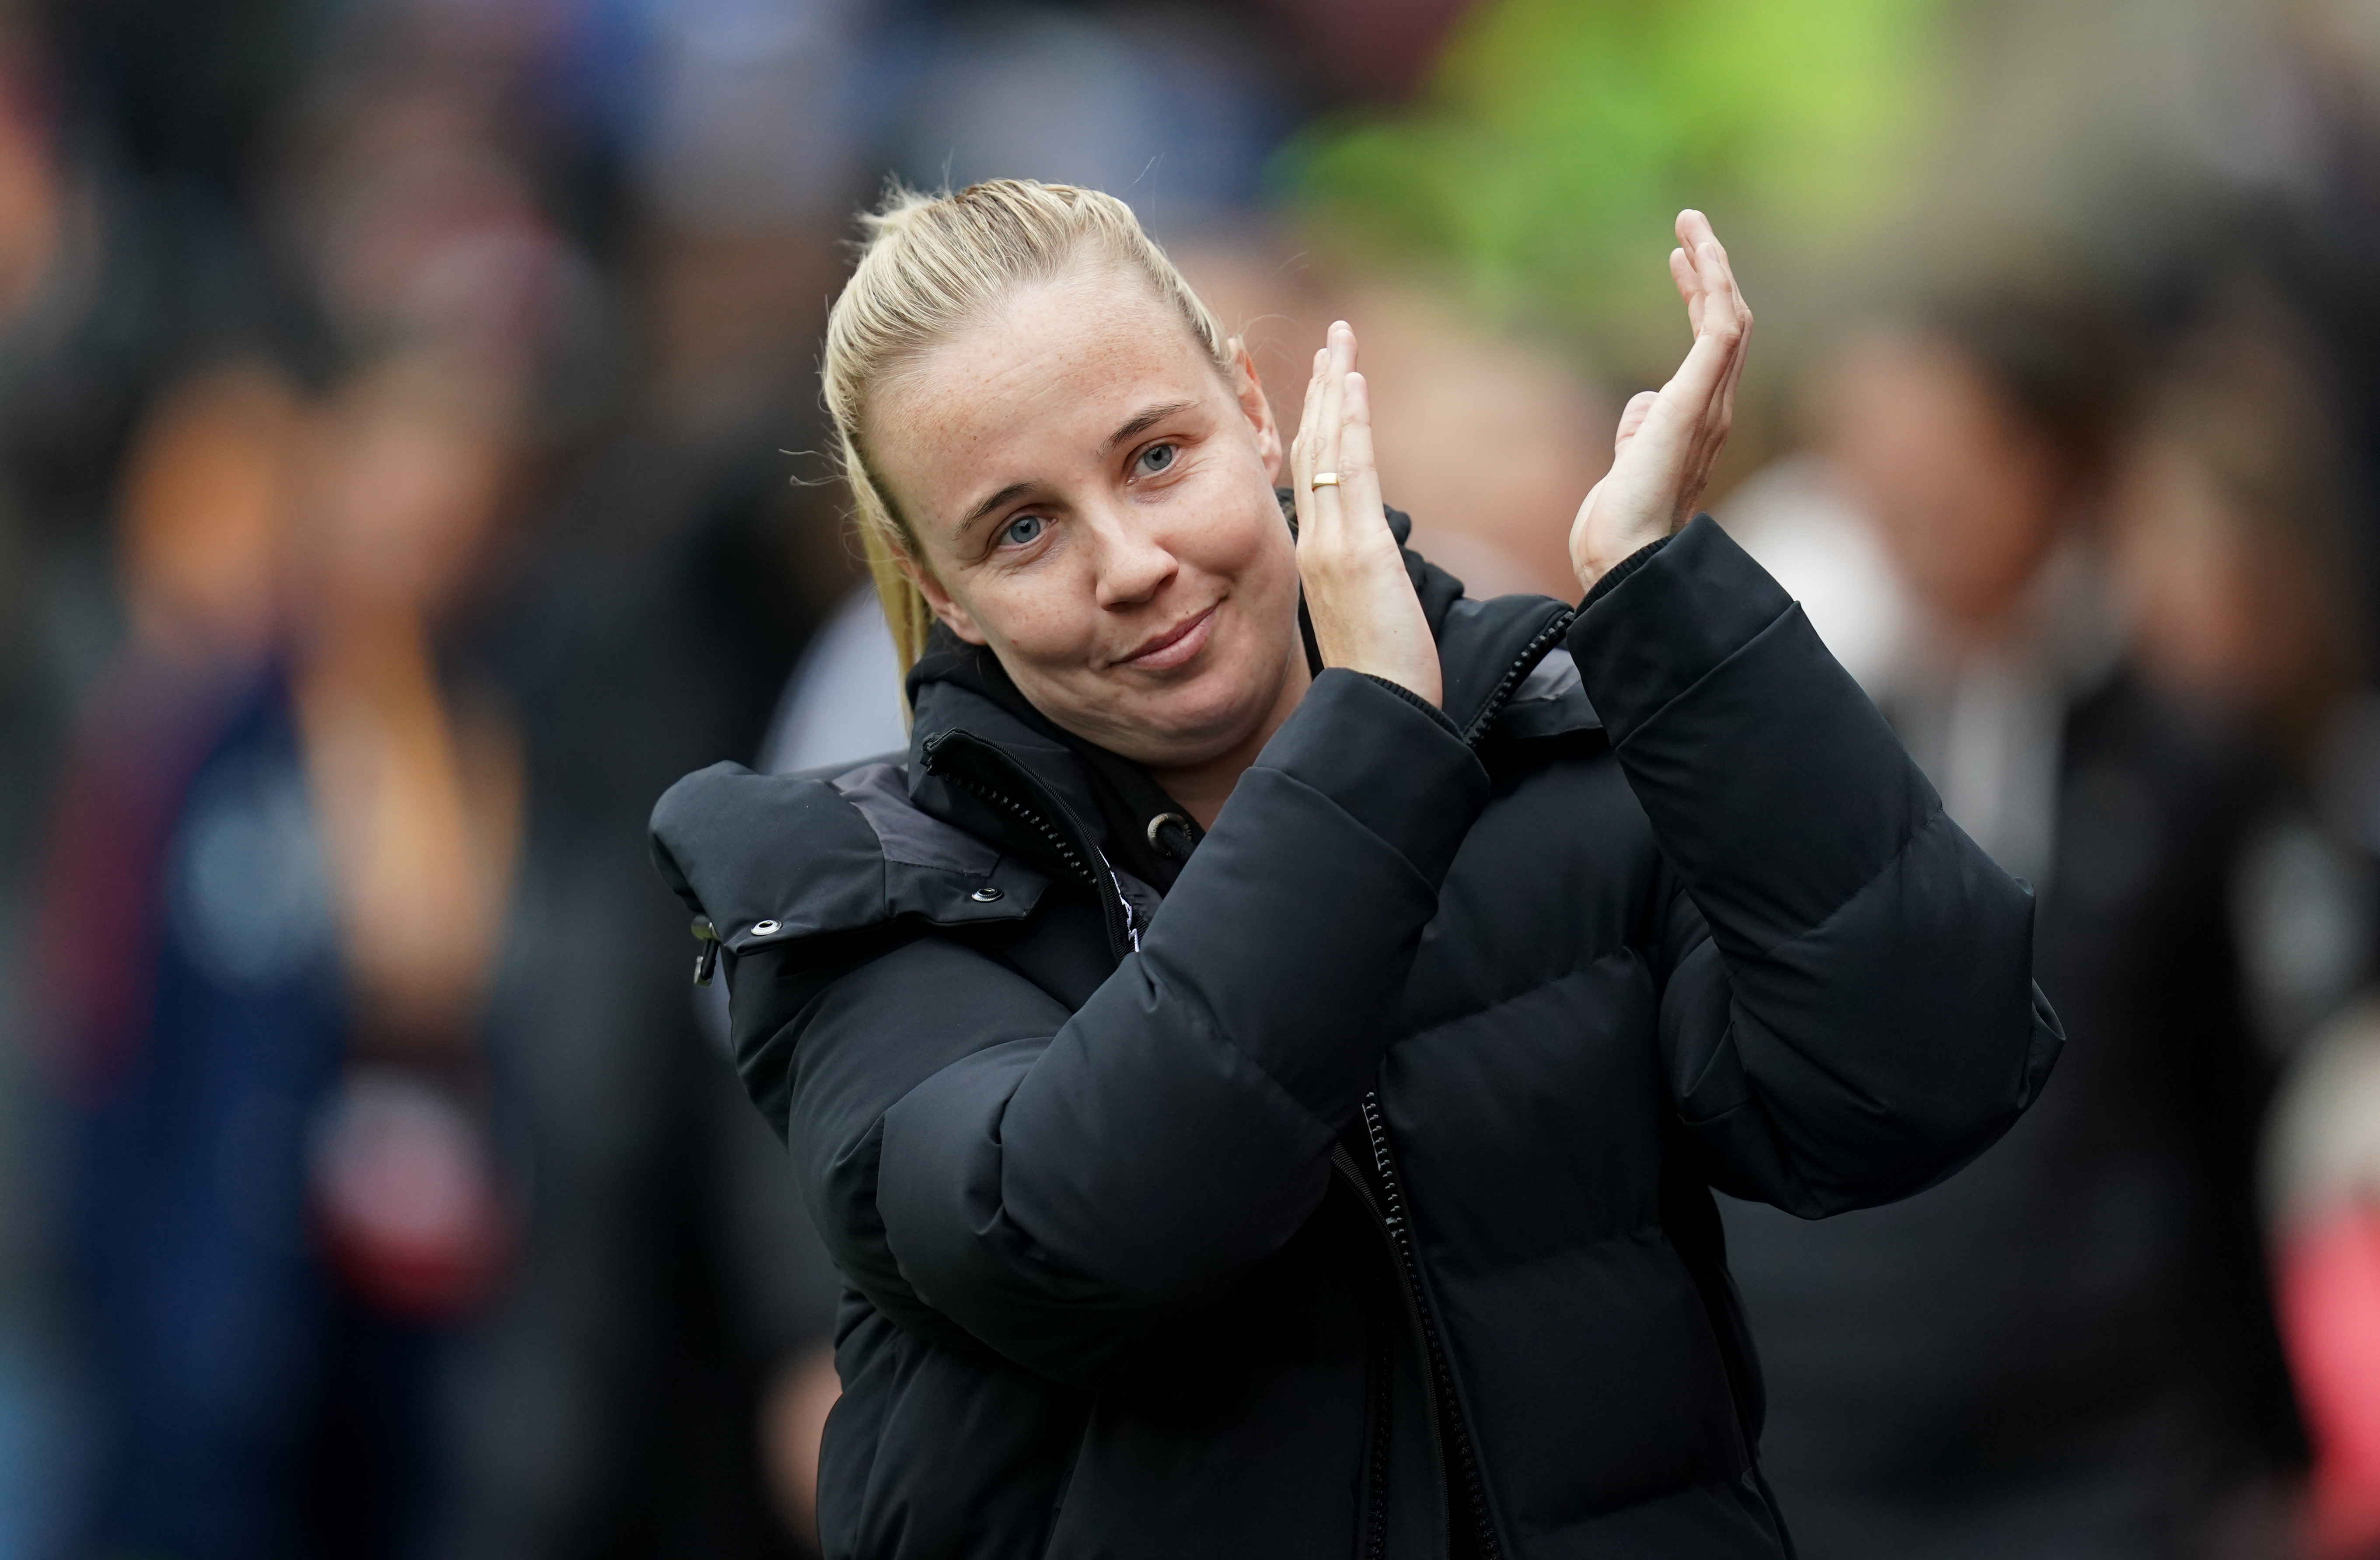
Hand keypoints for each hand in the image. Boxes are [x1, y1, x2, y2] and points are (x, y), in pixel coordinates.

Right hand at [1289, 321, 1442, 706]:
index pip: (1312, 474)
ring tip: (1341, 340)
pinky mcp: (1360, 548)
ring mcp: (1332, 541)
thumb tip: (1371, 563)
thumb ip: (1362, 576)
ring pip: (1328, 448)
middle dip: (1323, 389)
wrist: (1379, 709)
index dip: (1316, 423)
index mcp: (1315, 554)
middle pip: (1314, 448)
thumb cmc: (1381, 673)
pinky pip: (1353, 469)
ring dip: (1336, 387)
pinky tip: (1353, 380)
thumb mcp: (1365, 611)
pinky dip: (1352, 420)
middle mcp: (1315, 540)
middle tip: (1332, 339)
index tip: (1325, 383)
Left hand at [1569, 210, 1752, 591]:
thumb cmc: (1622, 520)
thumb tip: (1644, 401)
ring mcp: (1710, 407)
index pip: (1710, 344)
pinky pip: (1720, 337)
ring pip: (1729, 320)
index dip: (1699, 295)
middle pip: (1727, 322)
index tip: (1678, 258)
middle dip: (1711, 269)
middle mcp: (1715, 409)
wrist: (1624, 555)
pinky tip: (1700, 259)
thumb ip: (1641, 425)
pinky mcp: (1694, 406)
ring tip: (1691, 225)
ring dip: (1713, 267)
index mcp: (1700, 418)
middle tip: (1689, 224)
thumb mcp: (1629, 459)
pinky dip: (1714, 293)